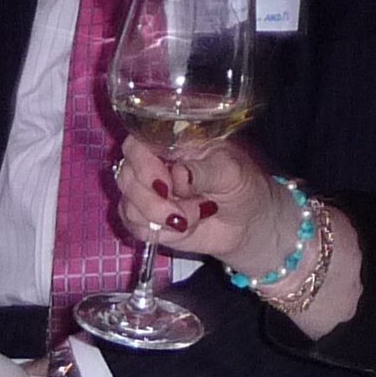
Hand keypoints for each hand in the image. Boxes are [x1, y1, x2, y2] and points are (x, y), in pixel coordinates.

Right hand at [113, 136, 292, 269]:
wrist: (249, 224)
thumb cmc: (243, 186)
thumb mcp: (232, 172)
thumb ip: (204, 172)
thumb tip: (178, 176)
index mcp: (171, 143)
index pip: (136, 143)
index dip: (142, 165)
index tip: (166, 184)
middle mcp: (154, 165)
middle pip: (126, 176)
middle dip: (153, 201)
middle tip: (184, 212)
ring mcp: (148, 194)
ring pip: (128, 205)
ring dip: (161, 219)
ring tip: (193, 218)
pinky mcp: (147, 220)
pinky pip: (134, 227)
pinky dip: (159, 233)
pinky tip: (183, 228)